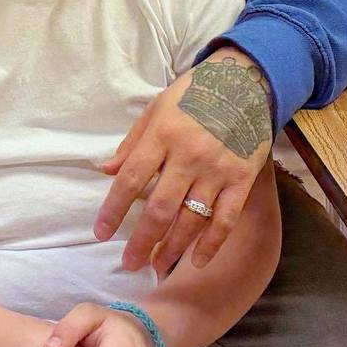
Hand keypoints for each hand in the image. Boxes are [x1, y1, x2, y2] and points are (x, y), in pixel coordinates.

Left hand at [95, 49, 272, 273]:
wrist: (245, 81)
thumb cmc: (194, 93)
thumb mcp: (157, 108)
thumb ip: (133, 142)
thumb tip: (106, 170)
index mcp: (162, 135)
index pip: (131, 179)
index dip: (113, 210)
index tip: (101, 232)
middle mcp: (188, 155)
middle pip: (159, 208)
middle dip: (141, 241)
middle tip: (130, 263)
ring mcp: (217, 169)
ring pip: (190, 219)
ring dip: (171, 248)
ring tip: (156, 265)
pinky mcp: (242, 179)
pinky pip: (225, 219)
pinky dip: (211, 244)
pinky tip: (196, 261)